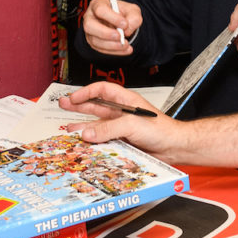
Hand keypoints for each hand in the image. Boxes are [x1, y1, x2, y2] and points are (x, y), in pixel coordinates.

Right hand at [59, 81, 190, 157]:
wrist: (174, 147)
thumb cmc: (161, 130)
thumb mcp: (132, 124)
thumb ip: (108, 129)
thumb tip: (87, 133)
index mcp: (126, 100)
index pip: (102, 90)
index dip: (86, 92)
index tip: (73, 98)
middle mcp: (122, 112)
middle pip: (96, 105)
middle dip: (79, 105)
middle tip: (63, 105)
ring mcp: (121, 127)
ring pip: (97, 124)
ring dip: (83, 125)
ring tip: (68, 127)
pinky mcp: (122, 141)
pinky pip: (103, 139)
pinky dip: (93, 141)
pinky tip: (85, 143)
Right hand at [82, 0, 141, 56]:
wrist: (122, 23)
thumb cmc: (124, 14)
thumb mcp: (133, 11)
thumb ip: (133, 17)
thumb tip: (127, 30)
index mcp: (98, 5)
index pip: (100, 10)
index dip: (112, 17)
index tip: (125, 24)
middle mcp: (90, 18)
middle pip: (89, 26)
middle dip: (106, 33)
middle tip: (120, 37)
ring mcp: (90, 32)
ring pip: (95, 40)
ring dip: (111, 45)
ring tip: (126, 44)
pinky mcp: (93, 42)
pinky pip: (101, 49)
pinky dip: (114, 51)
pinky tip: (125, 49)